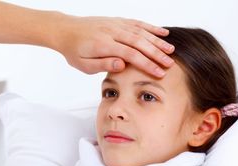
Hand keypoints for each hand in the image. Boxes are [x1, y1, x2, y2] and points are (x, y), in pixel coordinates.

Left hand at [54, 15, 174, 76]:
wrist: (66, 30)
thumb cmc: (74, 51)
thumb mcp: (84, 64)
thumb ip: (103, 64)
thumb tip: (122, 65)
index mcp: (104, 44)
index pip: (130, 54)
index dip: (146, 64)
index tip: (159, 73)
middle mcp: (112, 32)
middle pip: (139, 42)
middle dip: (156, 54)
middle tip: (170, 64)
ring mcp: (116, 24)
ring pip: (141, 32)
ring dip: (157, 41)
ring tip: (171, 51)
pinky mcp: (117, 21)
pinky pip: (137, 23)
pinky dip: (151, 28)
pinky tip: (163, 33)